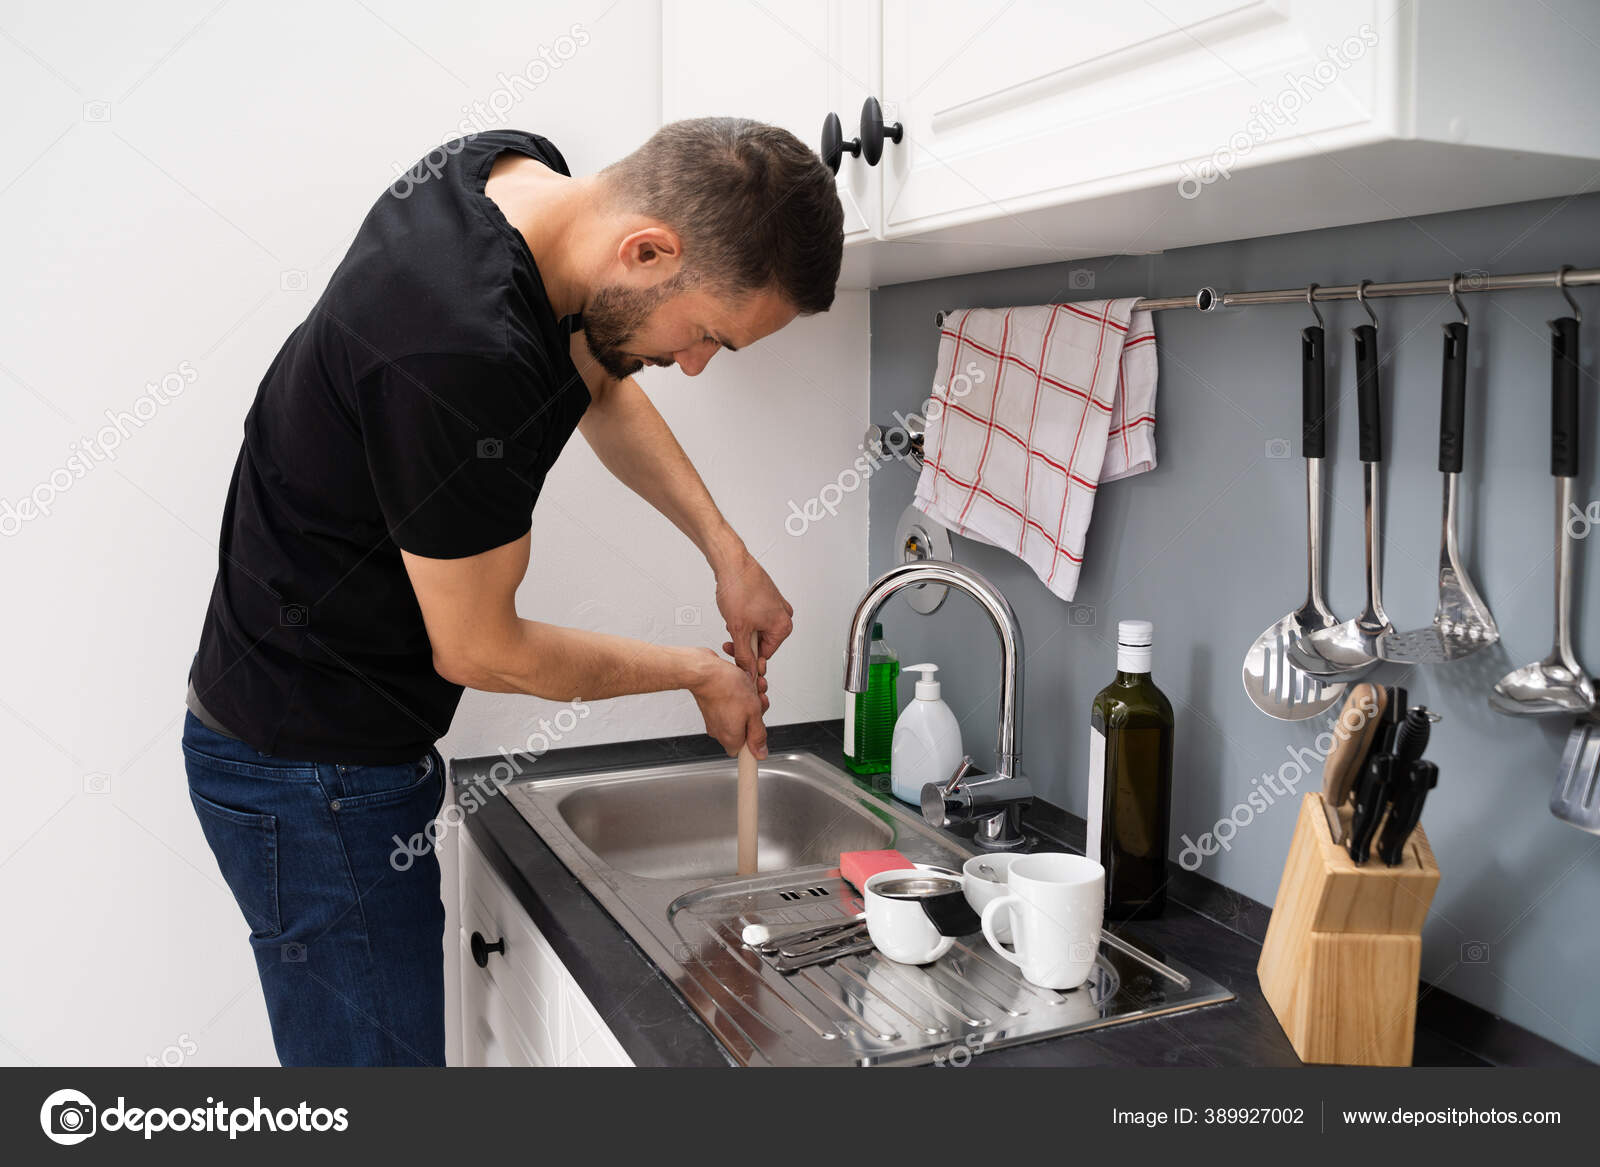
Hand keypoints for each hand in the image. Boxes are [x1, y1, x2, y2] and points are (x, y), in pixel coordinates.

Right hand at [687, 648, 768, 757]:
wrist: (704, 671)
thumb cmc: (725, 687)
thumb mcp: (752, 711)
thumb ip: (758, 734)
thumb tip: (760, 752)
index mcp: (731, 738)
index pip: (746, 754)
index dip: (756, 743)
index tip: (759, 734)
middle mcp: (720, 733)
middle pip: (745, 731)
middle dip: (755, 716)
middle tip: (757, 703)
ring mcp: (714, 720)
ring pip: (739, 717)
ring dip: (748, 704)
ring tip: (750, 690)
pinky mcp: (712, 709)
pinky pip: (730, 708)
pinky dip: (738, 698)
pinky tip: (741, 687)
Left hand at [714, 549, 793, 677]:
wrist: (732, 563)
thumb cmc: (739, 590)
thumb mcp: (738, 629)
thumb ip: (744, 654)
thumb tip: (748, 671)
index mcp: (783, 626)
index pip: (765, 654)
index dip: (747, 656)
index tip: (734, 652)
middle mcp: (784, 616)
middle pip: (762, 642)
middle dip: (744, 639)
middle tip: (730, 633)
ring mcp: (777, 606)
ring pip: (757, 629)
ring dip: (743, 628)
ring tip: (732, 618)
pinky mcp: (769, 597)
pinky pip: (757, 616)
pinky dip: (744, 617)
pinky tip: (735, 610)